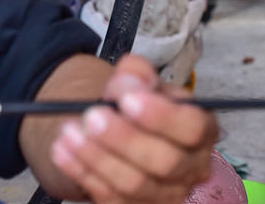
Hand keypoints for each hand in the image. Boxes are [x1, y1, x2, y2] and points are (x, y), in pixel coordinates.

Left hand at [49, 54, 217, 203]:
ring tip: (69, 131)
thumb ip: (136, 73)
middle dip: (124, 139)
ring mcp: (166, 194)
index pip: (193, 127)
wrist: (115, 127)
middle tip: (92, 117)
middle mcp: (191, 167)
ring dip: (97, 157)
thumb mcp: (137, 78)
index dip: (161, 116)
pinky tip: (62, 151)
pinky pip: (111, 198)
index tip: (127, 101)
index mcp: (201, 128)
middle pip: (164, 161)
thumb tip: (130, 83)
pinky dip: (82, 173)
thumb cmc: (134, 103)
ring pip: (134, 184)